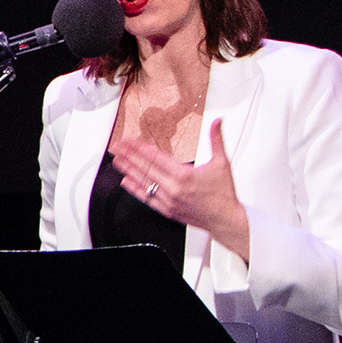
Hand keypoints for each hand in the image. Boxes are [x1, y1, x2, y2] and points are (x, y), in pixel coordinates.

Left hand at [111, 122, 248, 262]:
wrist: (225, 219)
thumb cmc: (223, 194)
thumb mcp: (222, 163)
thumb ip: (216, 140)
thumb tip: (217, 122)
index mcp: (185, 175)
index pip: (156, 157)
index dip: (140, 148)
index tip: (129, 141)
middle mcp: (174, 188)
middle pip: (145, 168)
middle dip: (128, 155)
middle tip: (116, 147)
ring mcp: (168, 201)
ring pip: (144, 183)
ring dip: (128, 170)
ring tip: (117, 160)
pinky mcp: (167, 210)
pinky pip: (147, 198)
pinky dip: (135, 189)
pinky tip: (126, 181)